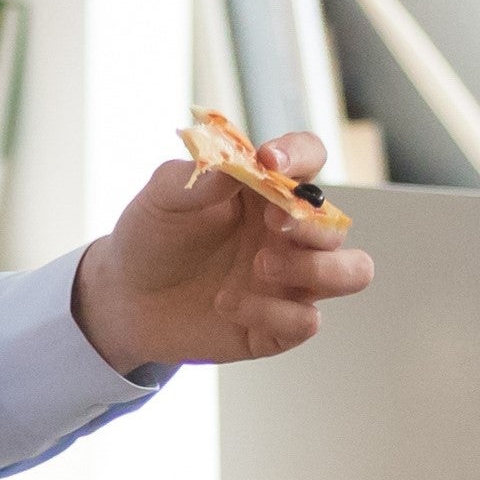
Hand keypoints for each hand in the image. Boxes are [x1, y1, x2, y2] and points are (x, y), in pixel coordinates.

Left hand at [72, 130, 374, 376]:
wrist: (126, 299)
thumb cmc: (151, 238)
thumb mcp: (162, 196)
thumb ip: (199, 176)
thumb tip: (237, 165)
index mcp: (267, 191)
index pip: (309, 158)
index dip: (300, 155)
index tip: (269, 161)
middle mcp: (289, 234)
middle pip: (338, 224)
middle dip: (313, 225)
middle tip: (273, 226)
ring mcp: (290, 280)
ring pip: (353, 272)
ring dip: (317, 269)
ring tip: (261, 266)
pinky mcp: (279, 325)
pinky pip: (306, 321)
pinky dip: (271, 313)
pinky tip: (227, 305)